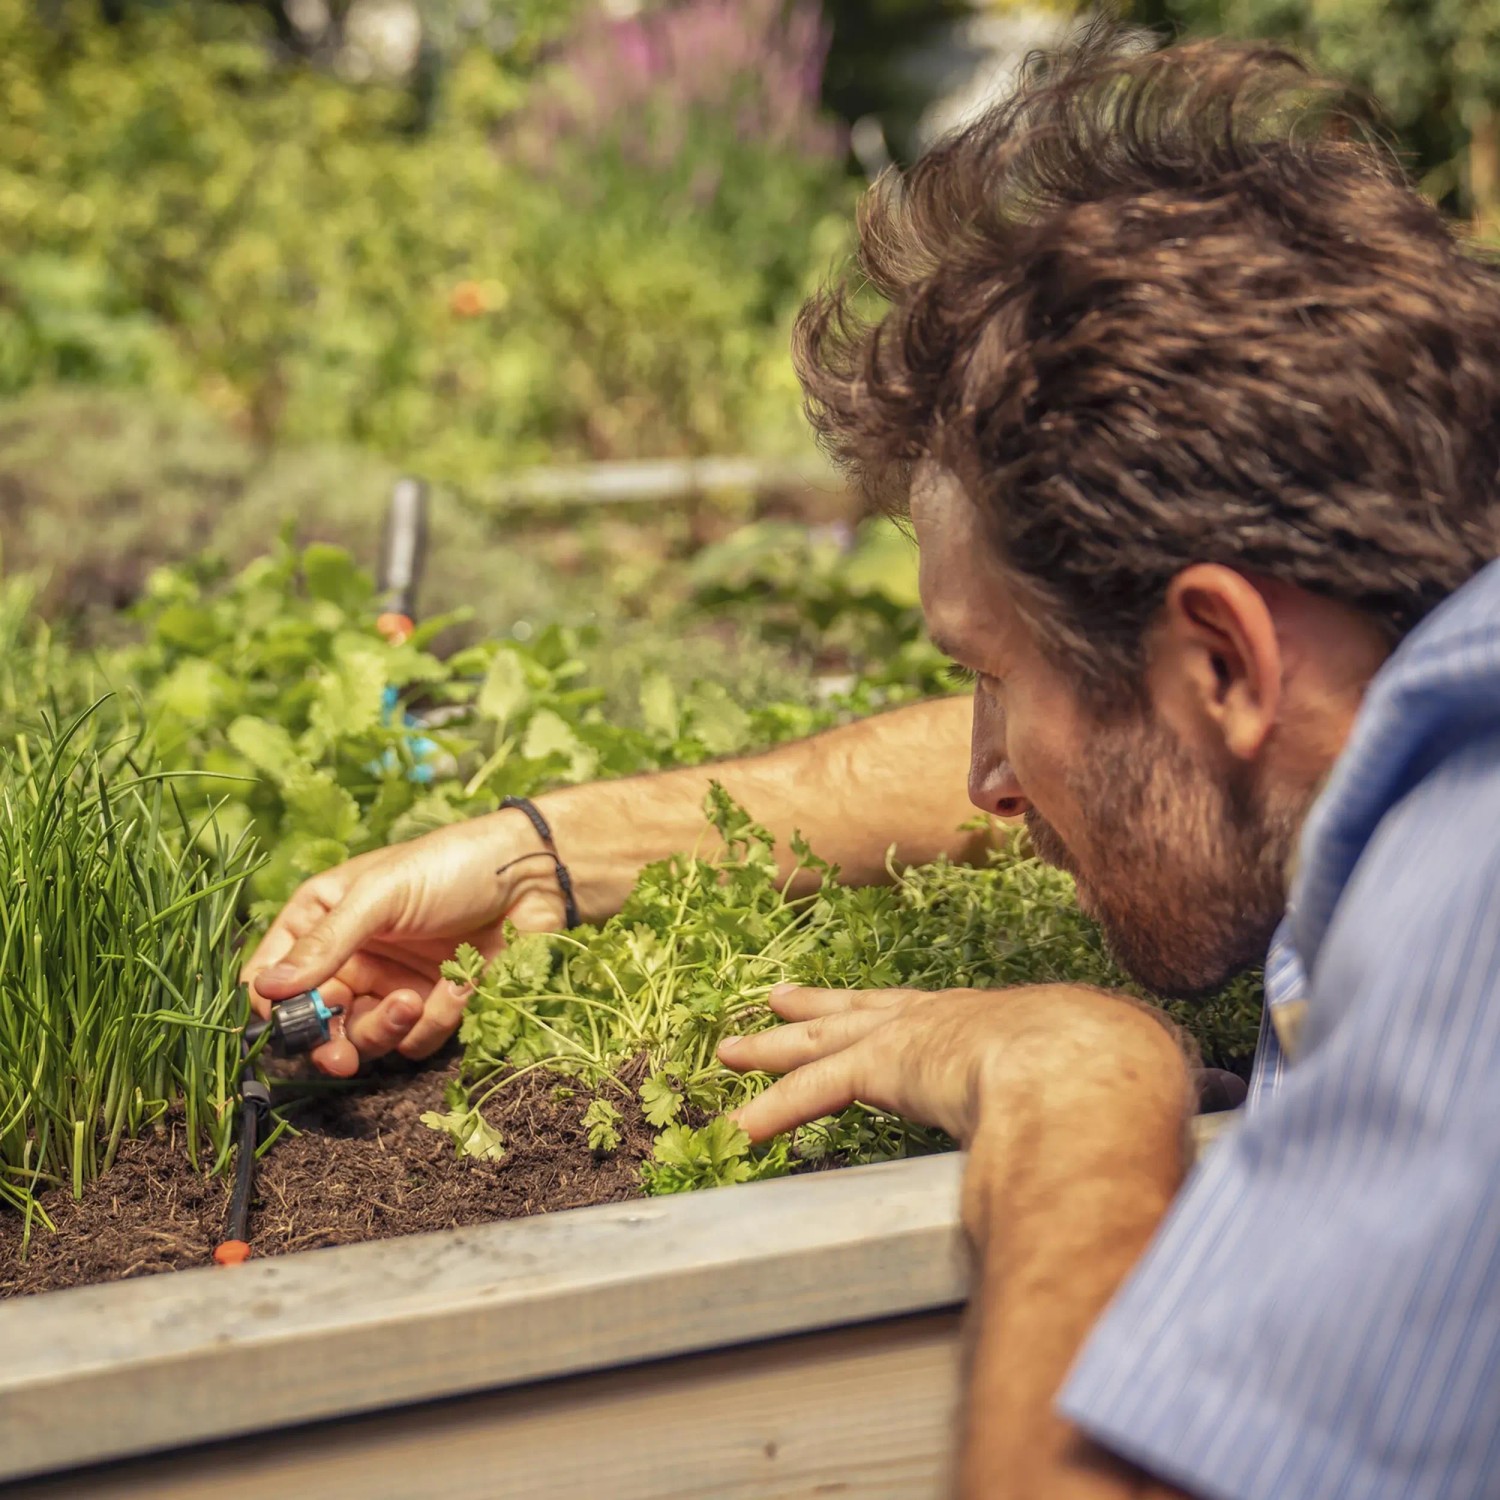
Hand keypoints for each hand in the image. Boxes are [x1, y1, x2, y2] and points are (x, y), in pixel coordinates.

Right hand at [242, 808, 567, 1076]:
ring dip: (382, 1029)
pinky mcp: (436, 1005)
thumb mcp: (381, 893)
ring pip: (365, 1038)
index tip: (287, 1024)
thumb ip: (327, 942)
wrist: (534, 876)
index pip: (273, 974)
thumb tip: (267, 988)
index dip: (274, 1005)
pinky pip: (417, 1039)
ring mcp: (392, 982)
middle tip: (337, 1058)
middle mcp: (352, 955)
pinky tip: (458, 984)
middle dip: (327, 1041)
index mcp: (324, 917)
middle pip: (317, 1021)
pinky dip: (435, 1019)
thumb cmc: (452, 865)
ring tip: (410, 1001)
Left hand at [718, 983, 1189, 1143]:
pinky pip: (817, 1093)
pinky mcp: (889, 1066)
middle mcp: (946, 1018)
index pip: (938, 1016)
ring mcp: (912, 1037)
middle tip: (775, 1001)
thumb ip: (1166, 1085)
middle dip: (817, 1010)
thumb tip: (1222, 1093)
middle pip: (866, 1011)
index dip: (904, 1014)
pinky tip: (740, 1129)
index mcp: (999, 1021)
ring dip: (772, 1052)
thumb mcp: (1149, 1071)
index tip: (881, 1012)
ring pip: (823, 1043)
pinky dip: (778, 1110)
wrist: (1094, 1066)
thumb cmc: (1126, 1069)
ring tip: (725, 1051)